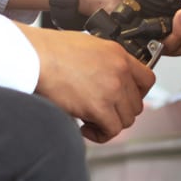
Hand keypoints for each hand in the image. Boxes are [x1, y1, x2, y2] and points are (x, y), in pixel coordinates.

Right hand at [17, 24, 155, 143]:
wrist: (33, 55)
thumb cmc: (50, 50)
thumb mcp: (87, 45)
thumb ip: (104, 62)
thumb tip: (106, 78)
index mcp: (118, 54)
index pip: (147, 80)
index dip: (138, 94)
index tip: (124, 100)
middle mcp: (119, 71)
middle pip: (136, 104)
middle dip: (119, 112)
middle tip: (102, 112)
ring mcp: (111, 89)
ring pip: (126, 120)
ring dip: (109, 124)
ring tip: (91, 120)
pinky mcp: (99, 107)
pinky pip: (111, 131)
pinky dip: (100, 134)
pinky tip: (85, 127)